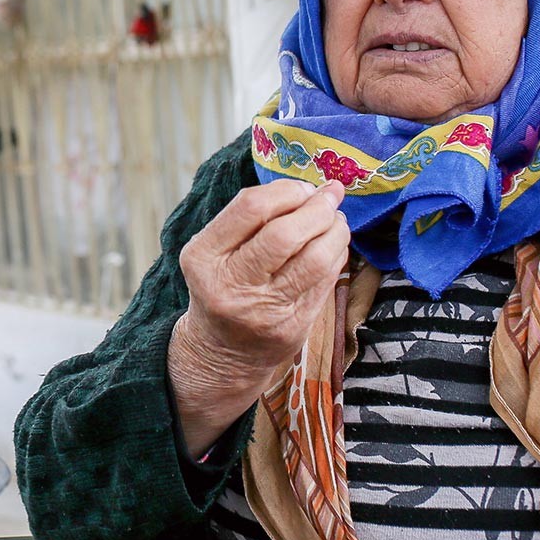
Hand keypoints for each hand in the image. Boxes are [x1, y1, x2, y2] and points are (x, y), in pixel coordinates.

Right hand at [166, 178, 349, 454]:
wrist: (222, 351)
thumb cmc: (223, 284)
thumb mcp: (215, 250)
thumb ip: (250, 218)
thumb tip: (312, 188)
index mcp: (203, 257)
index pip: (250, 208)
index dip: (286, 191)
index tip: (303, 188)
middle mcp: (229, 285)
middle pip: (284, 234)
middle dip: (317, 209)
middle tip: (329, 198)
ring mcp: (262, 310)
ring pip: (313, 260)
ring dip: (335, 231)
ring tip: (336, 220)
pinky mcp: (292, 327)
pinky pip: (325, 282)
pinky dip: (336, 256)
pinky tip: (334, 246)